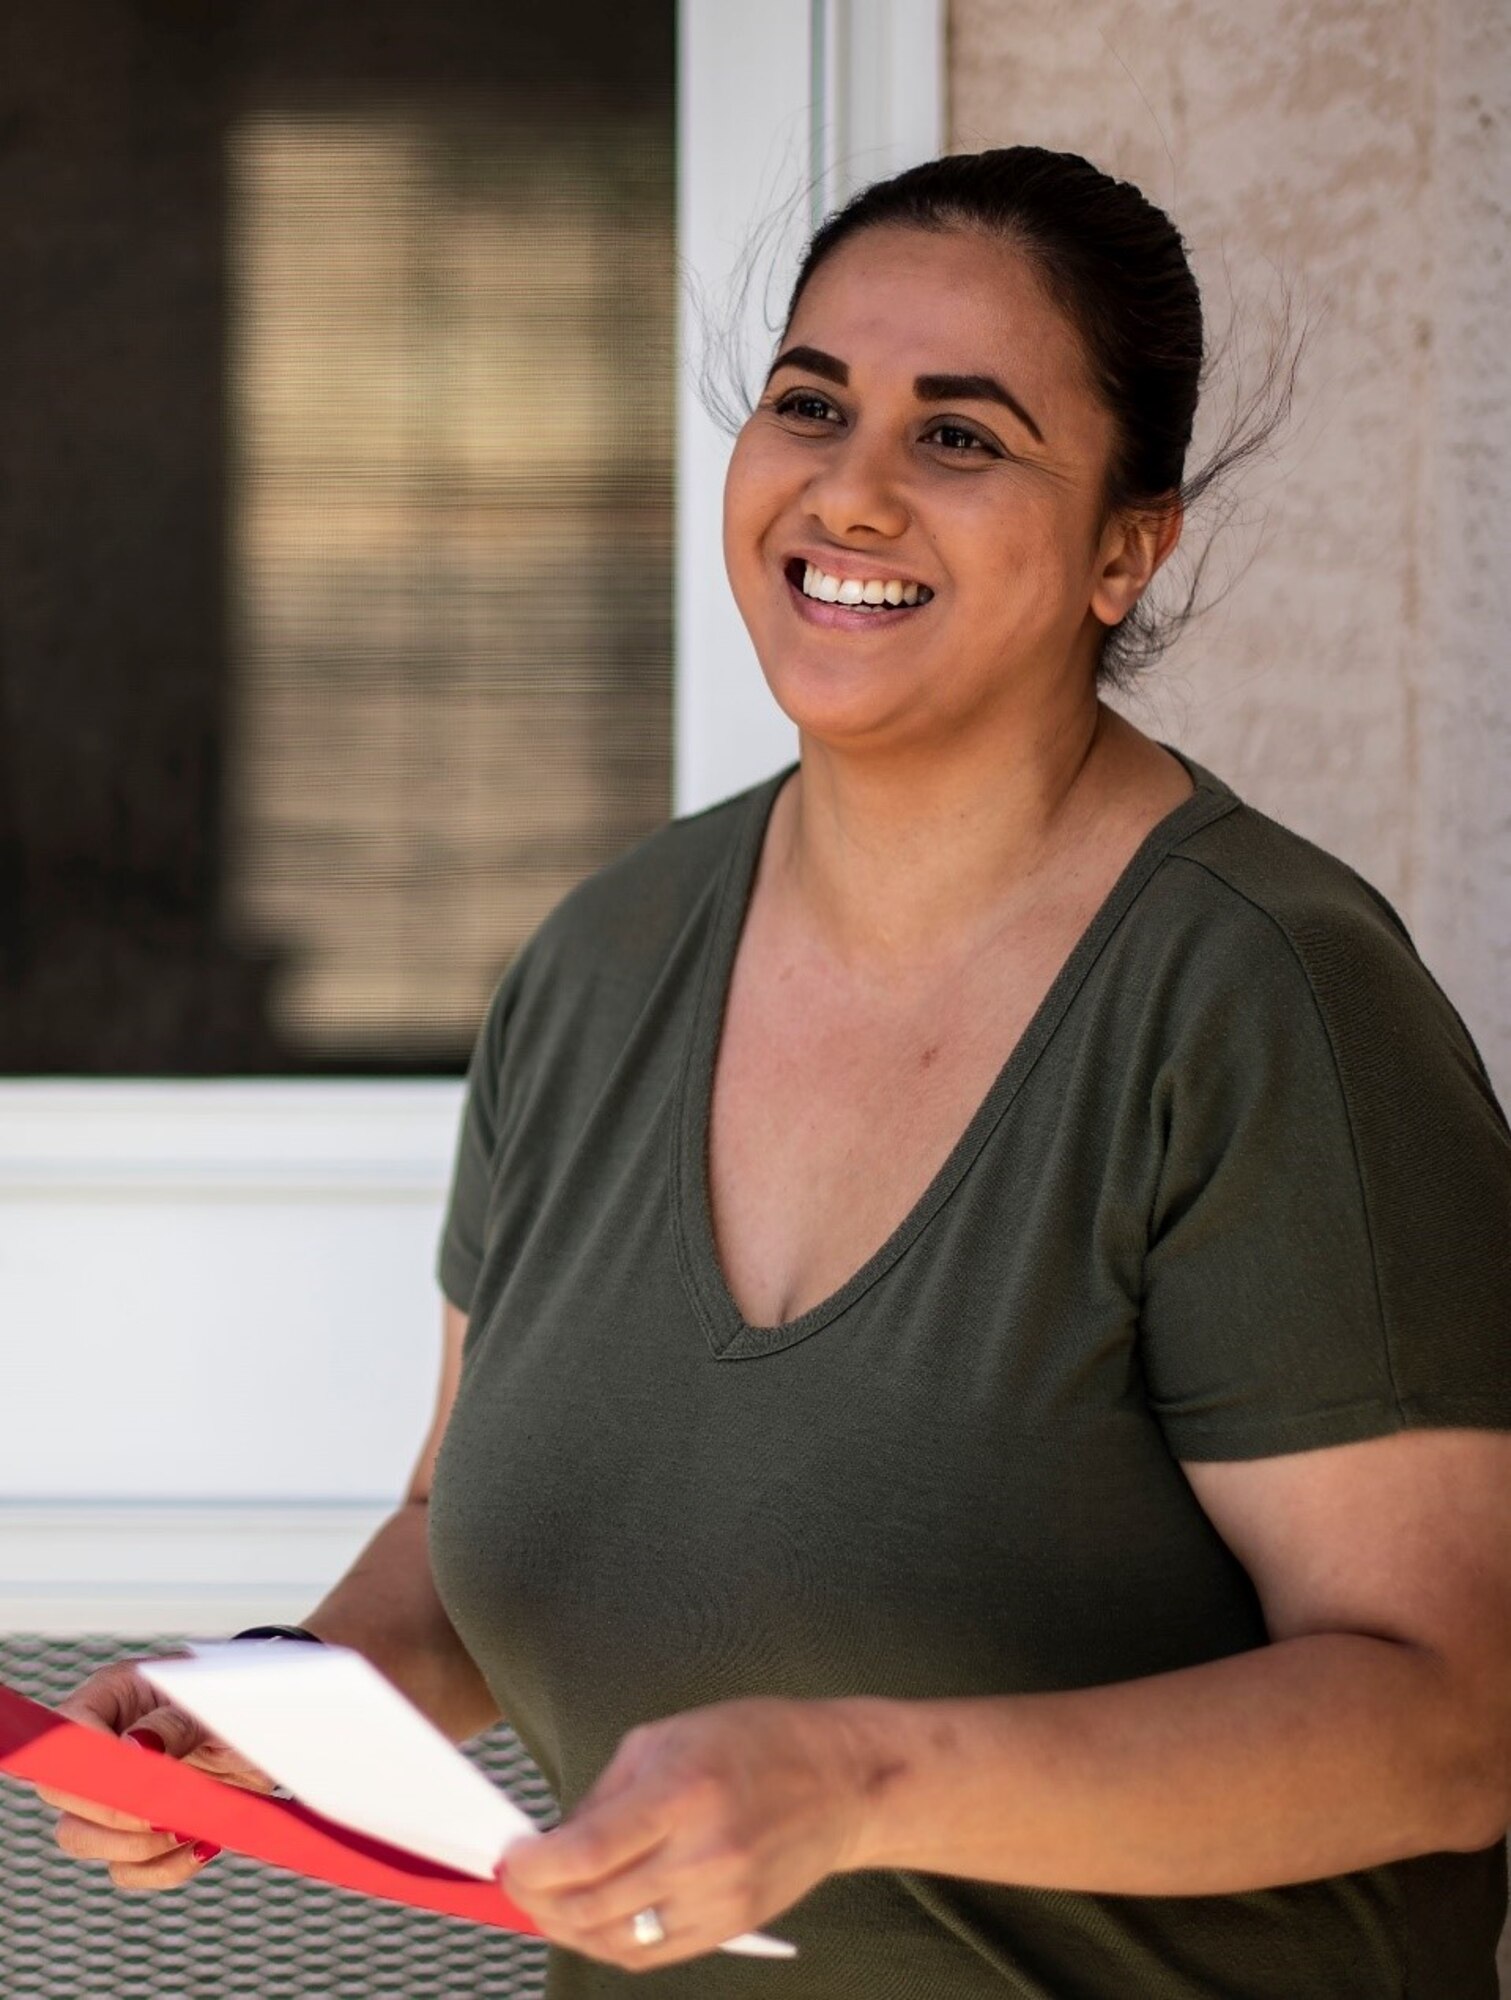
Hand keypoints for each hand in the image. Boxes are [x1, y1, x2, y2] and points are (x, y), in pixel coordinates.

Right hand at [36, 1658, 277, 1890]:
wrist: (271, 1730)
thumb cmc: (238, 1699)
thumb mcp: (215, 1701)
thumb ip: (174, 1722)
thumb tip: (133, 1749)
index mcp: (111, 1698)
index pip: (66, 1736)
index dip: (90, 1768)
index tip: (138, 1783)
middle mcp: (102, 1747)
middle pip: (62, 1796)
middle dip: (113, 1815)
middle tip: (165, 1815)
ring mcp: (113, 1794)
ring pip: (83, 1839)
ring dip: (136, 1847)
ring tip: (189, 1828)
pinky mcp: (137, 1832)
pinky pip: (126, 1869)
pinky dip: (163, 1869)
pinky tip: (202, 1846)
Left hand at [499, 1697, 867, 1969]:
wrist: (839, 1781)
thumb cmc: (755, 1742)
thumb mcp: (667, 1736)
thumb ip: (606, 1793)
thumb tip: (556, 1840)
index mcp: (682, 1794)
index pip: (586, 1852)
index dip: (532, 1866)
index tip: (509, 1858)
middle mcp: (701, 1855)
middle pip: (592, 1906)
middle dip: (536, 1900)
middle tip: (515, 1881)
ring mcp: (719, 1899)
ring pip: (616, 1940)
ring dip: (566, 1928)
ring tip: (545, 1904)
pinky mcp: (731, 1926)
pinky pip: (652, 1954)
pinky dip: (609, 1944)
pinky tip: (590, 1921)